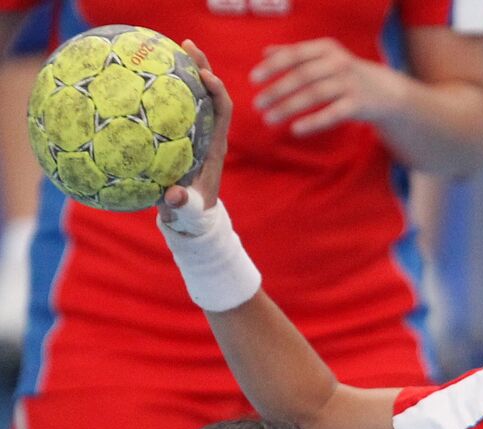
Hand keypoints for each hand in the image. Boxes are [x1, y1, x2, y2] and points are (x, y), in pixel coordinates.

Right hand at [159, 41, 231, 222]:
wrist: (195, 219)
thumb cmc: (192, 215)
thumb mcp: (186, 211)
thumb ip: (182, 205)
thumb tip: (172, 196)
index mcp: (215, 148)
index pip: (223, 111)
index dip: (217, 90)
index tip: (204, 74)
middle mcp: (210, 136)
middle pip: (212, 94)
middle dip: (202, 68)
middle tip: (186, 45)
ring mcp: (199, 134)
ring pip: (197, 96)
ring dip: (188, 71)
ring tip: (172, 47)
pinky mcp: (186, 136)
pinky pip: (180, 106)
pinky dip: (170, 87)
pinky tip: (150, 73)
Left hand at [250, 38, 406, 136]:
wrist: (385, 91)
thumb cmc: (347, 74)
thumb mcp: (325, 58)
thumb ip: (297, 54)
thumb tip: (265, 52)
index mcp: (326, 49)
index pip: (294, 55)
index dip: (273, 67)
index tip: (253, 80)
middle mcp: (338, 63)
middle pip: (302, 76)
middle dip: (277, 90)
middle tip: (257, 104)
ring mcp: (349, 84)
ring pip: (314, 95)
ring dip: (289, 108)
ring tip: (269, 119)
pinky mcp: (358, 105)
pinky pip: (332, 115)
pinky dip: (313, 122)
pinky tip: (295, 130)